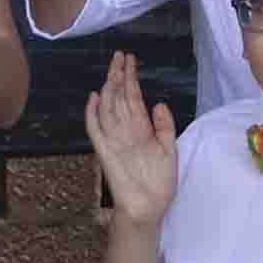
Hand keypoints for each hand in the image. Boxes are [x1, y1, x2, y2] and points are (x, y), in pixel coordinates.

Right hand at [85, 53, 178, 227]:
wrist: (149, 207)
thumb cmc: (160, 182)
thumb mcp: (170, 151)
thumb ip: (165, 127)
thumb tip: (158, 103)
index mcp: (142, 129)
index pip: (134, 97)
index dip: (132, 78)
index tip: (131, 60)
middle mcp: (126, 131)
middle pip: (120, 97)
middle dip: (120, 75)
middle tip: (120, 55)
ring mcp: (115, 140)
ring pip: (109, 107)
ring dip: (110, 87)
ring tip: (112, 67)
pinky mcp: (105, 152)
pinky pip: (96, 129)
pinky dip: (92, 113)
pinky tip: (94, 97)